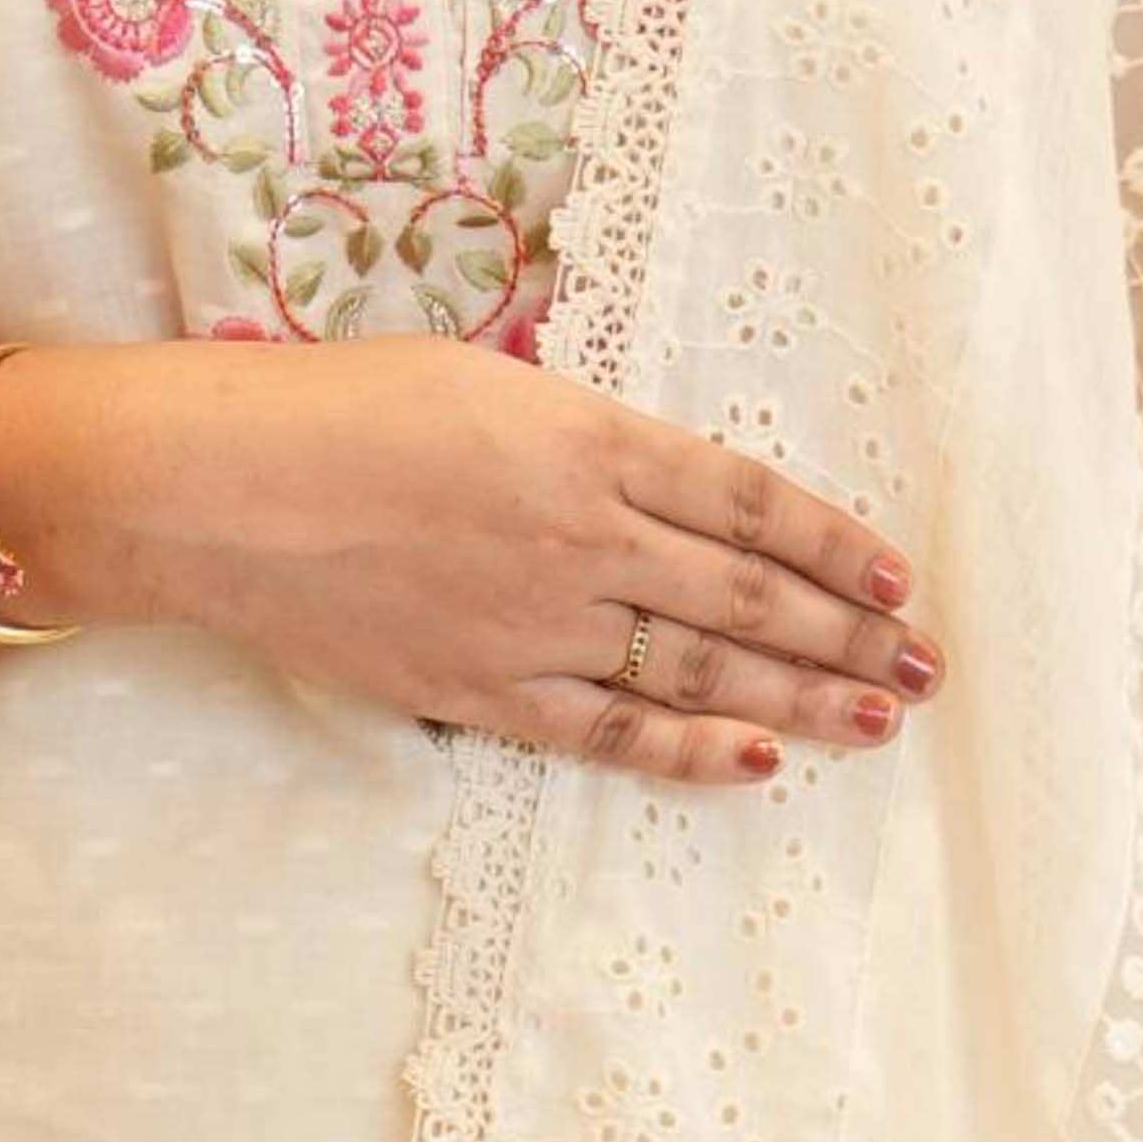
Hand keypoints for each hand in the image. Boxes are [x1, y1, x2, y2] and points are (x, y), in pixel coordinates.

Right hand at [28, 331, 947, 786]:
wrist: (219, 488)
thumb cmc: (336, 403)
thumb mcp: (479, 377)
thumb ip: (574, 430)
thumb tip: (640, 471)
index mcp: (588, 437)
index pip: (746, 499)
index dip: (830, 542)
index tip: (894, 573)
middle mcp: (586, 534)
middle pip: (746, 597)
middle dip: (847, 632)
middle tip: (923, 663)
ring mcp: (539, 622)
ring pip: (700, 673)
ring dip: (800, 698)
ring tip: (876, 717)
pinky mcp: (483, 690)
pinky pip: (608, 732)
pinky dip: (686, 753)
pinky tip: (752, 764)